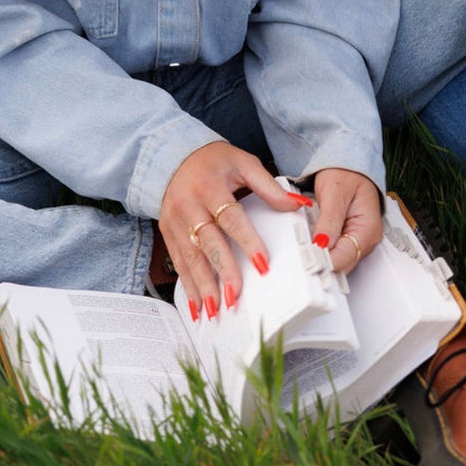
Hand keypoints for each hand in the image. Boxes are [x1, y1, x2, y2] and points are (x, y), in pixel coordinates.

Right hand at [157, 142, 310, 318]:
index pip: (231, 216)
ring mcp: (175, 221)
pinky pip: (179, 262)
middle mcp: (189, 205)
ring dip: (203, 285)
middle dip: (222, 270)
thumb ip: (269, 187)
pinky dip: (188, 286)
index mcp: (210, 186)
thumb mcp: (243, 163)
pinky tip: (197, 305)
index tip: (263, 263)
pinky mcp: (168, 233)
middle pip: (208, 242)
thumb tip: (297, 205)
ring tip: (215, 309)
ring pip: (190, 257)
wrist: (174, 156)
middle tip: (235, 296)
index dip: (247, 240)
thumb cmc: (213, 160)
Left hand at [310, 168, 382, 274]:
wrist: (348, 163)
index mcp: (368, 228)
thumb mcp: (334, 191)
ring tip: (304, 243)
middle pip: (340, 263)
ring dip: (317, 254)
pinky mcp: (345, 238)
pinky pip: (331, 251)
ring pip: (334, 260)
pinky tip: (310, 240)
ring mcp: (356, 240)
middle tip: (299, 252)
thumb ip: (329, 220)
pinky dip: (319, 248)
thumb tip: (321, 245)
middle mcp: (365, 239)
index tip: (305, 259)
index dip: (324, 261)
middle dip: (319, 259)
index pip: (345, 257)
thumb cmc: (345, 172)